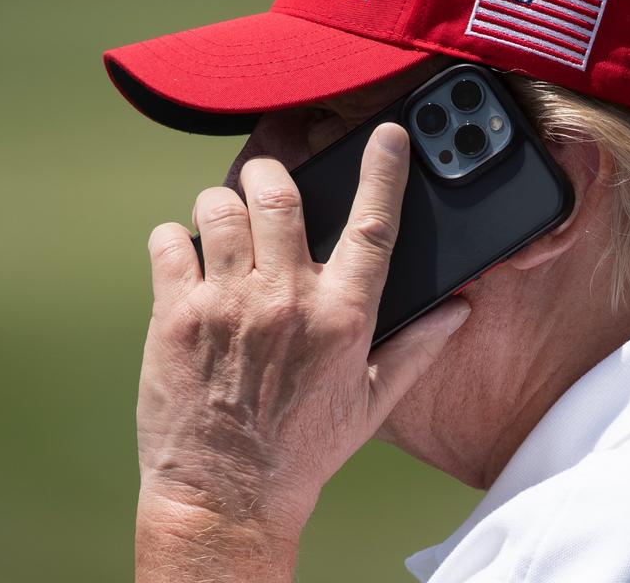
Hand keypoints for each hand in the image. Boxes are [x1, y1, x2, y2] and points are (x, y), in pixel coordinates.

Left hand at [134, 123, 469, 580]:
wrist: (227, 495)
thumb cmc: (305, 449)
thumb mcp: (374, 402)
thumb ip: (420, 347)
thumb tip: (460, 308)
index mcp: (342, 316)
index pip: (373, 225)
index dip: (383, 170)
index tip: (388, 134)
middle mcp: (285, 299)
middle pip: (280, 192)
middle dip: (275, 168)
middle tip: (273, 174)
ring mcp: (226, 304)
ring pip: (220, 205)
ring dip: (224, 200)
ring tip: (228, 218)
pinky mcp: (175, 316)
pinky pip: (169, 241)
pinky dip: (176, 237)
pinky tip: (188, 256)